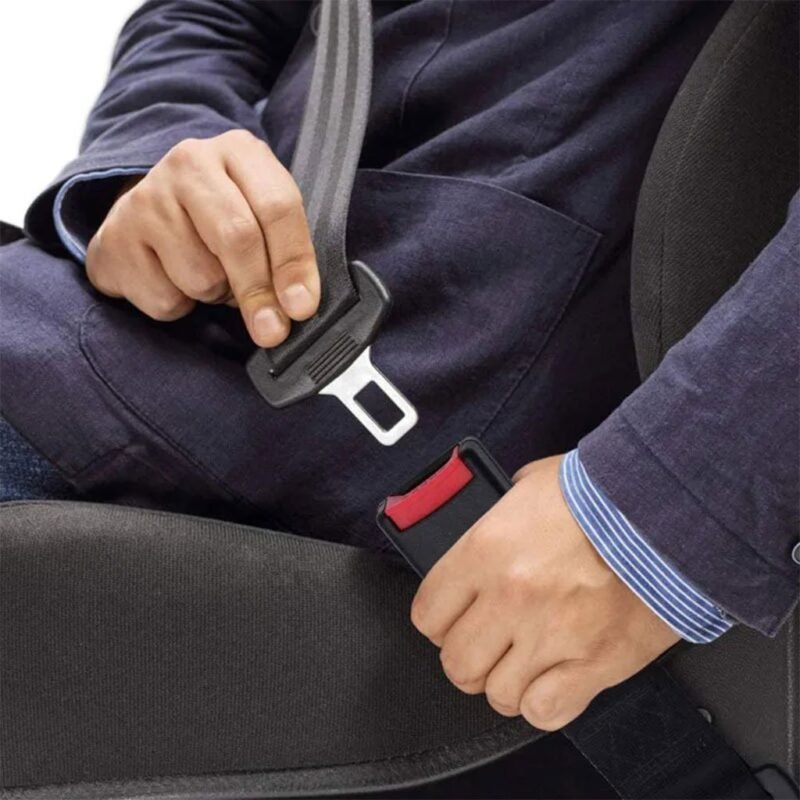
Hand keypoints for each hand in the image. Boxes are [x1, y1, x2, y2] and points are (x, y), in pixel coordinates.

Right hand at [86, 129, 319, 346]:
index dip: (294, 263)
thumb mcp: (262, 220)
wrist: (150, 215)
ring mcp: (146, 197)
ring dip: (214, 295)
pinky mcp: (115, 237)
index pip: (277, 207)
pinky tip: (173, 278)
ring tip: (208, 274)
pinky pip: (165, 299)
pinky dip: (179, 305)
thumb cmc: (222, 221)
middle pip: (237, 237)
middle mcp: (189, 163)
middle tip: (272, 330)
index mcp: (239, 151)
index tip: (302, 307)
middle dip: (259, 292)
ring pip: (200, 276)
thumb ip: (285, 256)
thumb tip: (297, 308)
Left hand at [410, 455, 678, 729]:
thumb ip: (495, 514)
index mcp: (486, 550)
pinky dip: (542, 702)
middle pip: (457, 661)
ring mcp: (551, 635)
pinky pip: (544, 711)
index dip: (439, 620)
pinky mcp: (595, 663)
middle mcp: (511, 597)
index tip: (452, 619)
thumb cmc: (602, 493)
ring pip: (496, 693)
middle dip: (468, 655)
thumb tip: (479, 528)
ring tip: (523, 660)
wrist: (669, 509)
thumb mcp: (530, 484)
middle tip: (487, 642)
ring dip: (505, 680)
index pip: (428, 613)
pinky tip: (551, 678)